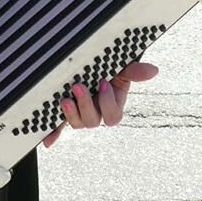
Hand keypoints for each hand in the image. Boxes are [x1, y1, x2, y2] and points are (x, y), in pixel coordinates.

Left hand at [42, 60, 157, 147]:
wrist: (92, 61)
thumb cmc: (108, 66)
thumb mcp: (120, 66)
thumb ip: (134, 70)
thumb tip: (154, 70)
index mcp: (112, 105)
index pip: (112, 115)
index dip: (107, 102)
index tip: (103, 82)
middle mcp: (97, 112)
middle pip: (92, 121)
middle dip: (85, 105)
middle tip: (78, 86)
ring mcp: (80, 112)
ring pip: (77, 123)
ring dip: (71, 113)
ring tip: (65, 98)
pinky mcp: (65, 112)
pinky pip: (59, 126)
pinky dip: (53, 134)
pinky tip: (48, 140)